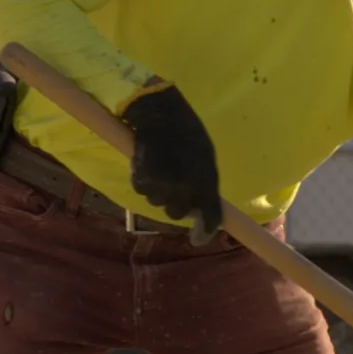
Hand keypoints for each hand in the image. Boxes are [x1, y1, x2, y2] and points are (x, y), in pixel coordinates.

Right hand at [125, 80, 223, 232]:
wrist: (162, 114)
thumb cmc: (187, 133)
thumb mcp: (206, 157)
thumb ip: (205, 183)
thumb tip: (200, 208)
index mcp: (207, 181)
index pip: (210, 214)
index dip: (204, 230)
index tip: (198, 239)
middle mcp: (187, 188)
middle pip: (176, 214)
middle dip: (174, 203)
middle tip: (172, 183)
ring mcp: (164, 185)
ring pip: (157, 202)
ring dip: (157, 190)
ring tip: (161, 166)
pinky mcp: (143, 180)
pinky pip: (142, 190)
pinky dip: (143, 180)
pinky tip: (148, 162)